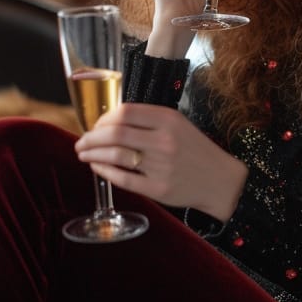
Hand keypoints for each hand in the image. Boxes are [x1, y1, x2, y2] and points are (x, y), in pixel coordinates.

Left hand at [76, 102, 247, 222]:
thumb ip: (149, 120)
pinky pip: (123, 179)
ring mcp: (161, 166)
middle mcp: (164, 141)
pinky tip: (97, 167)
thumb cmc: (195, 150)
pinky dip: (104, 172)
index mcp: (169, 120)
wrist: (220, 180)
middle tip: (81, 141)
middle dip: (91, 138)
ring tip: (83, 154)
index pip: (125, 112)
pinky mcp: (158, 188)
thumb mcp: (178, 124)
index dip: (103, 118)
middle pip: (115, 133)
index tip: (95, 125)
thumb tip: (109, 121)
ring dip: (93, 154)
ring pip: (115, 156)